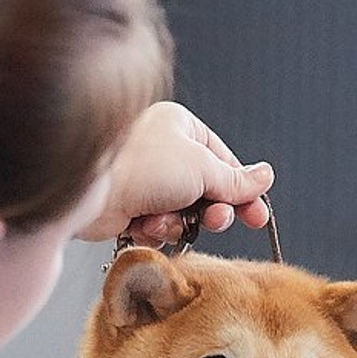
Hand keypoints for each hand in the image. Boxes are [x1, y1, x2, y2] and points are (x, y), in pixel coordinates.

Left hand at [78, 101, 274, 244]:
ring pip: (184, 214)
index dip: (242, 191)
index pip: (224, 161)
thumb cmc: (142, 166)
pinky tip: (142, 223)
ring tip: (165, 218)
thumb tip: (265, 176)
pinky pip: (159, 227)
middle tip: (216, 221)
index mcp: (181, 127)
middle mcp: (163, 151)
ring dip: (179, 221)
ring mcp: (146, 181)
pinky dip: (155, 229)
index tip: (257, 215)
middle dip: (212, 210)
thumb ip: (236, 179)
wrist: (90, 190)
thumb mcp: (202, 168)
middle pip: (207, 190)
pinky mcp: (129, 208)